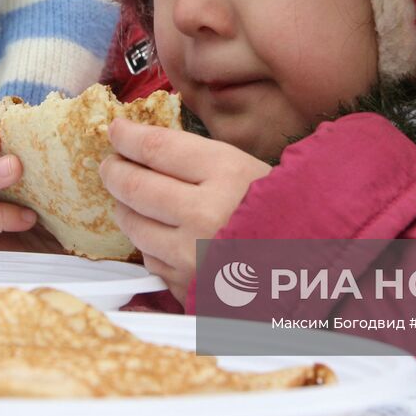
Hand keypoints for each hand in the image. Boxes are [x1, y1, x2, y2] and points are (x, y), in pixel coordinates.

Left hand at [101, 118, 270, 297]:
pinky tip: (163, 235)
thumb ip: (195, 159)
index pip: (156, 148)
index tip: (116, 131)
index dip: (127, 136)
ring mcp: (193, 254)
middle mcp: (205, 214)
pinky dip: (150, 244)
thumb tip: (141, 145)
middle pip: (135, 185)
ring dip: (126, 209)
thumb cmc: (278, 210)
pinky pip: (150, 259)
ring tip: (132, 200)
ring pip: (134, 225)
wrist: (305, 267)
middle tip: (111, 165)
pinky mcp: (187, 285)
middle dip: (114, 171)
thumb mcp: (245, 169)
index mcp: (226, 175)